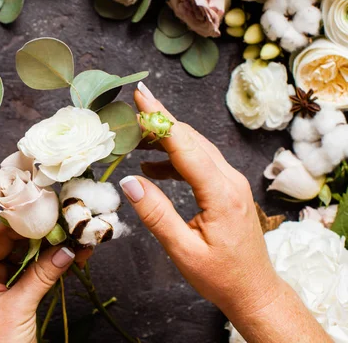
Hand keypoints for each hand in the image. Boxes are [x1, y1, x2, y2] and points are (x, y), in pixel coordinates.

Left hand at [0, 224, 81, 342]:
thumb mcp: (18, 307)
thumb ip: (41, 275)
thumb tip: (65, 249)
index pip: (0, 235)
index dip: (24, 222)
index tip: (49, 211)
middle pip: (17, 243)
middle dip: (44, 235)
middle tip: (68, 224)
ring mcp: (2, 283)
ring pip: (29, 257)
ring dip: (53, 250)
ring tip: (77, 240)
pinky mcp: (16, 295)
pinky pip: (36, 273)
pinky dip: (53, 266)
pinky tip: (73, 258)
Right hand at [118, 82, 330, 341]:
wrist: (254, 290)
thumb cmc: (221, 276)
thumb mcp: (183, 250)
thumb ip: (156, 214)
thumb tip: (130, 182)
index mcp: (220, 192)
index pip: (185, 144)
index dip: (160, 118)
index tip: (141, 94)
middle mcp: (229, 180)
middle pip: (191, 139)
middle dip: (160, 121)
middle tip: (132, 108)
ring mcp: (231, 183)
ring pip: (196, 148)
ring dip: (167, 139)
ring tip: (136, 136)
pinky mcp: (228, 189)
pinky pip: (200, 163)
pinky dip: (175, 158)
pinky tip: (153, 166)